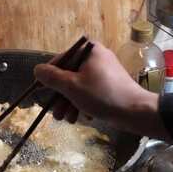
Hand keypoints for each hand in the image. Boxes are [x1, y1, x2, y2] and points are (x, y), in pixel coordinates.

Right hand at [34, 41, 168, 137]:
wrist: (135, 111)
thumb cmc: (102, 95)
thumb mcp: (72, 86)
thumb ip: (52, 77)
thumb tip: (37, 69)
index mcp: (89, 51)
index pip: (62, 59)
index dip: (49, 76)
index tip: (40, 91)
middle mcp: (97, 57)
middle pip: (70, 75)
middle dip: (61, 96)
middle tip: (56, 114)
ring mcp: (105, 72)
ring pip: (80, 86)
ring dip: (70, 103)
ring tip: (67, 120)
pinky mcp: (111, 85)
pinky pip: (91, 92)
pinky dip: (84, 103)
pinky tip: (81, 117)